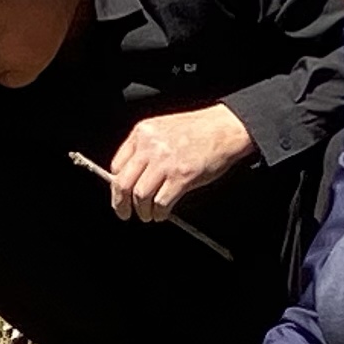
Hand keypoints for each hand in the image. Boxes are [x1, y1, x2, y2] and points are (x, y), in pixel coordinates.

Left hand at [99, 105, 256, 220]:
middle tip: (124, 213)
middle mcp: (150, 146)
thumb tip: (133, 176)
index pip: (117, 165)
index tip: (120, 194)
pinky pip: (161, 202)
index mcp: (143, 132)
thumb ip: (146, 149)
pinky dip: (160, 213)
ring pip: (140, 195)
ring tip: (148, 215)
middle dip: (121, 204)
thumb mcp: (163, 130)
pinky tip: (162, 214)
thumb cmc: (199, 130)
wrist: (225, 128)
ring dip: (142, 211)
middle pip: (123, 183)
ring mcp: (165, 162)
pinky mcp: (182, 176)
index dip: (117, 185)